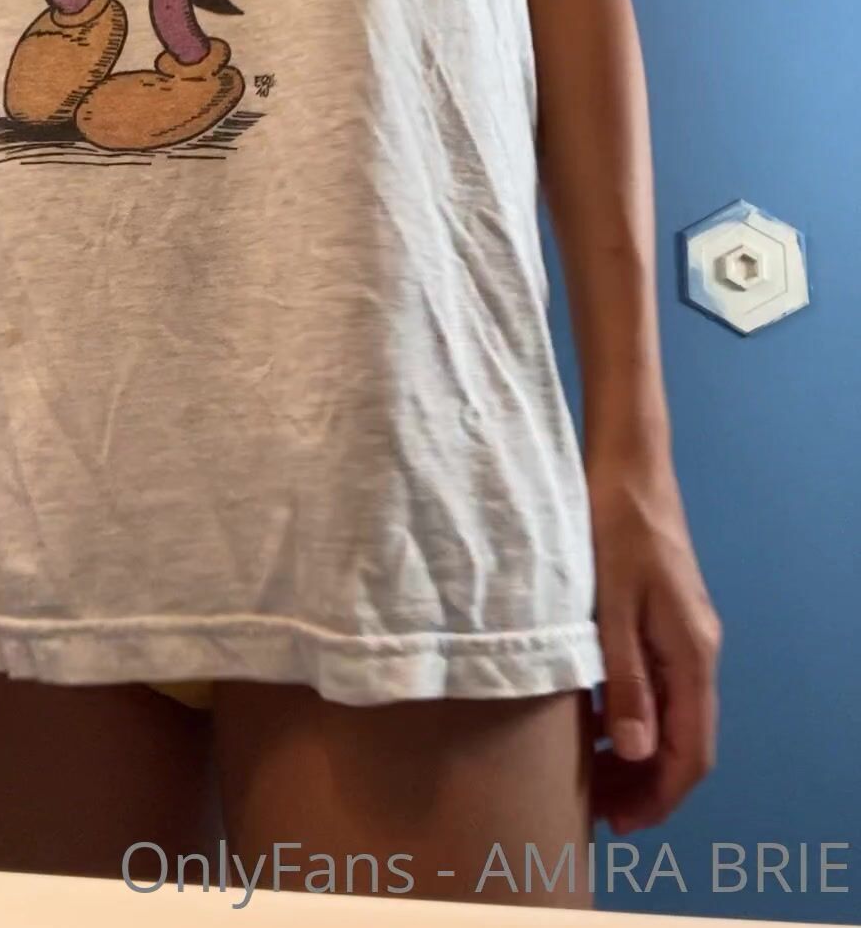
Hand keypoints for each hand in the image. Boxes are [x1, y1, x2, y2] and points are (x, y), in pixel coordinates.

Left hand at [585, 452, 721, 833]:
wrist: (627, 464)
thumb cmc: (612, 527)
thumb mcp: (609, 605)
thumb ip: (624, 679)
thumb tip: (635, 752)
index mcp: (691, 653)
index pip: (689, 750)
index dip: (658, 796)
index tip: (618, 824)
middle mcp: (698, 651)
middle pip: (684, 740)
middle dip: (645, 784)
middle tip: (596, 811)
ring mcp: (684, 634)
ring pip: (670, 716)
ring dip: (636, 753)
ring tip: (590, 777)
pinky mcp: (664, 619)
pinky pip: (657, 687)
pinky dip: (630, 715)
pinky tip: (593, 721)